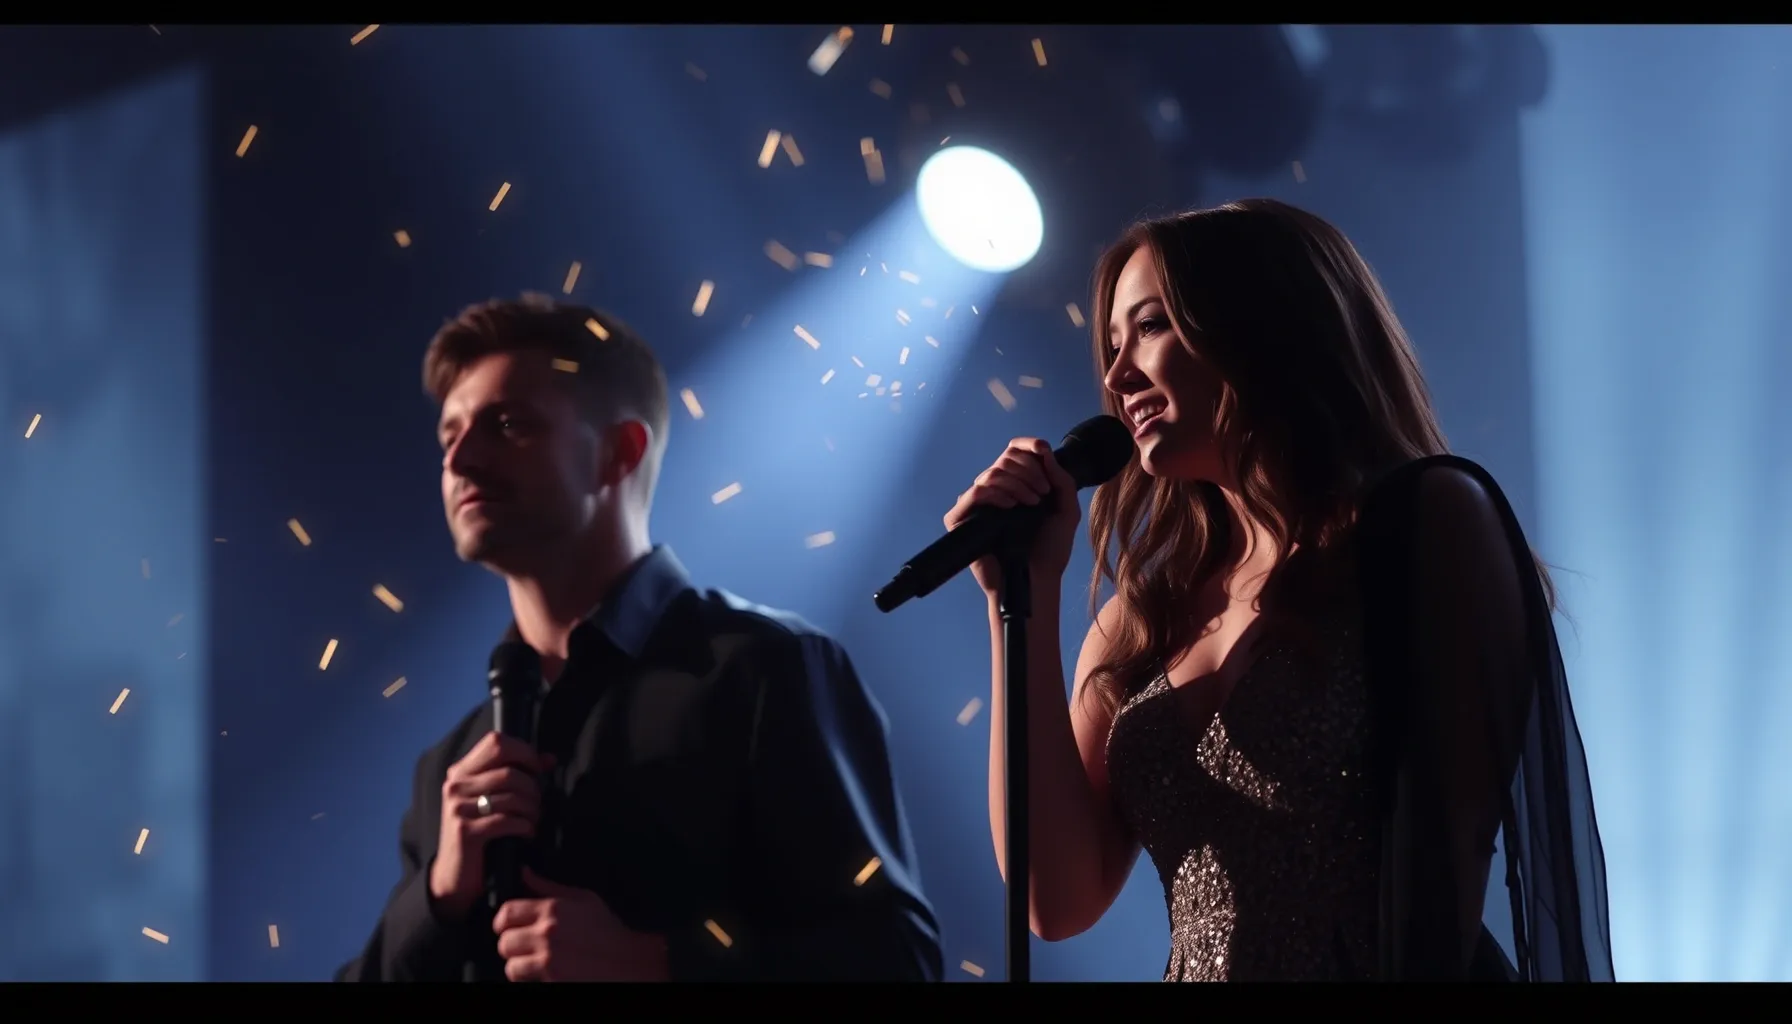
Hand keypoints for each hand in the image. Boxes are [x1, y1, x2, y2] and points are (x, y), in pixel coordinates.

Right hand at [427, 731, 553, 919]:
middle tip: (537, 804)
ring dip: (533, 810)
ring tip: (534, 820)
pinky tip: (528, 833)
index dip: (524, 752)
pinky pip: (508, 821)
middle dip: (533, 788)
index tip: (537, 770)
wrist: (454, 877)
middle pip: (510, 772)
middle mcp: (455, 786)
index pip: (496, 742)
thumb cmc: (480, 833)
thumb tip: (549, 759)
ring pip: (512, 796)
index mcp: (460, 772)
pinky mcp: (465, 832)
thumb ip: (517, 774)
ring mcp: (457, 809)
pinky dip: (525, 826)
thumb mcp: (493, 799)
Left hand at [492, 867, 671, 981]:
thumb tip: (524, 872)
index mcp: (553, 909)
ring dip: (520, 964)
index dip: (503, 921)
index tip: (508, 926)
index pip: (506, 912)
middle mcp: (548, 932)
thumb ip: (547, 886)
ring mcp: (549, 957)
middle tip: (525, 946)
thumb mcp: (583, 899)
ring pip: (511, 964)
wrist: (628, 961)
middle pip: (504, 941)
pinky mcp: (552, 978)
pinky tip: (543, 972)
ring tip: (535, 961)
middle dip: (513, 945)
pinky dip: (529, 978)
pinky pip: (523, 980)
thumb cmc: (608, 931)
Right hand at [946, 437, 1081, 594]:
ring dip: (1016, 483)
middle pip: (1004, 459)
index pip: (1013, 451)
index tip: (1043, 450)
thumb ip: (1061, 479)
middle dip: (1029, 471)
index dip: (1027, 444)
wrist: (1037, 578)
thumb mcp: (1066, 509)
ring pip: (991, 473)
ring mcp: (976, 505)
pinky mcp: (961, 519)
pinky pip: (974, 492)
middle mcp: (994, 491)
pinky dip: (994, 494)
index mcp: (1015, 485)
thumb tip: (1043, 451)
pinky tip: (1011, 506)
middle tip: (1043, 494)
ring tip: (1032, 504)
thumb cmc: (1050, 549)